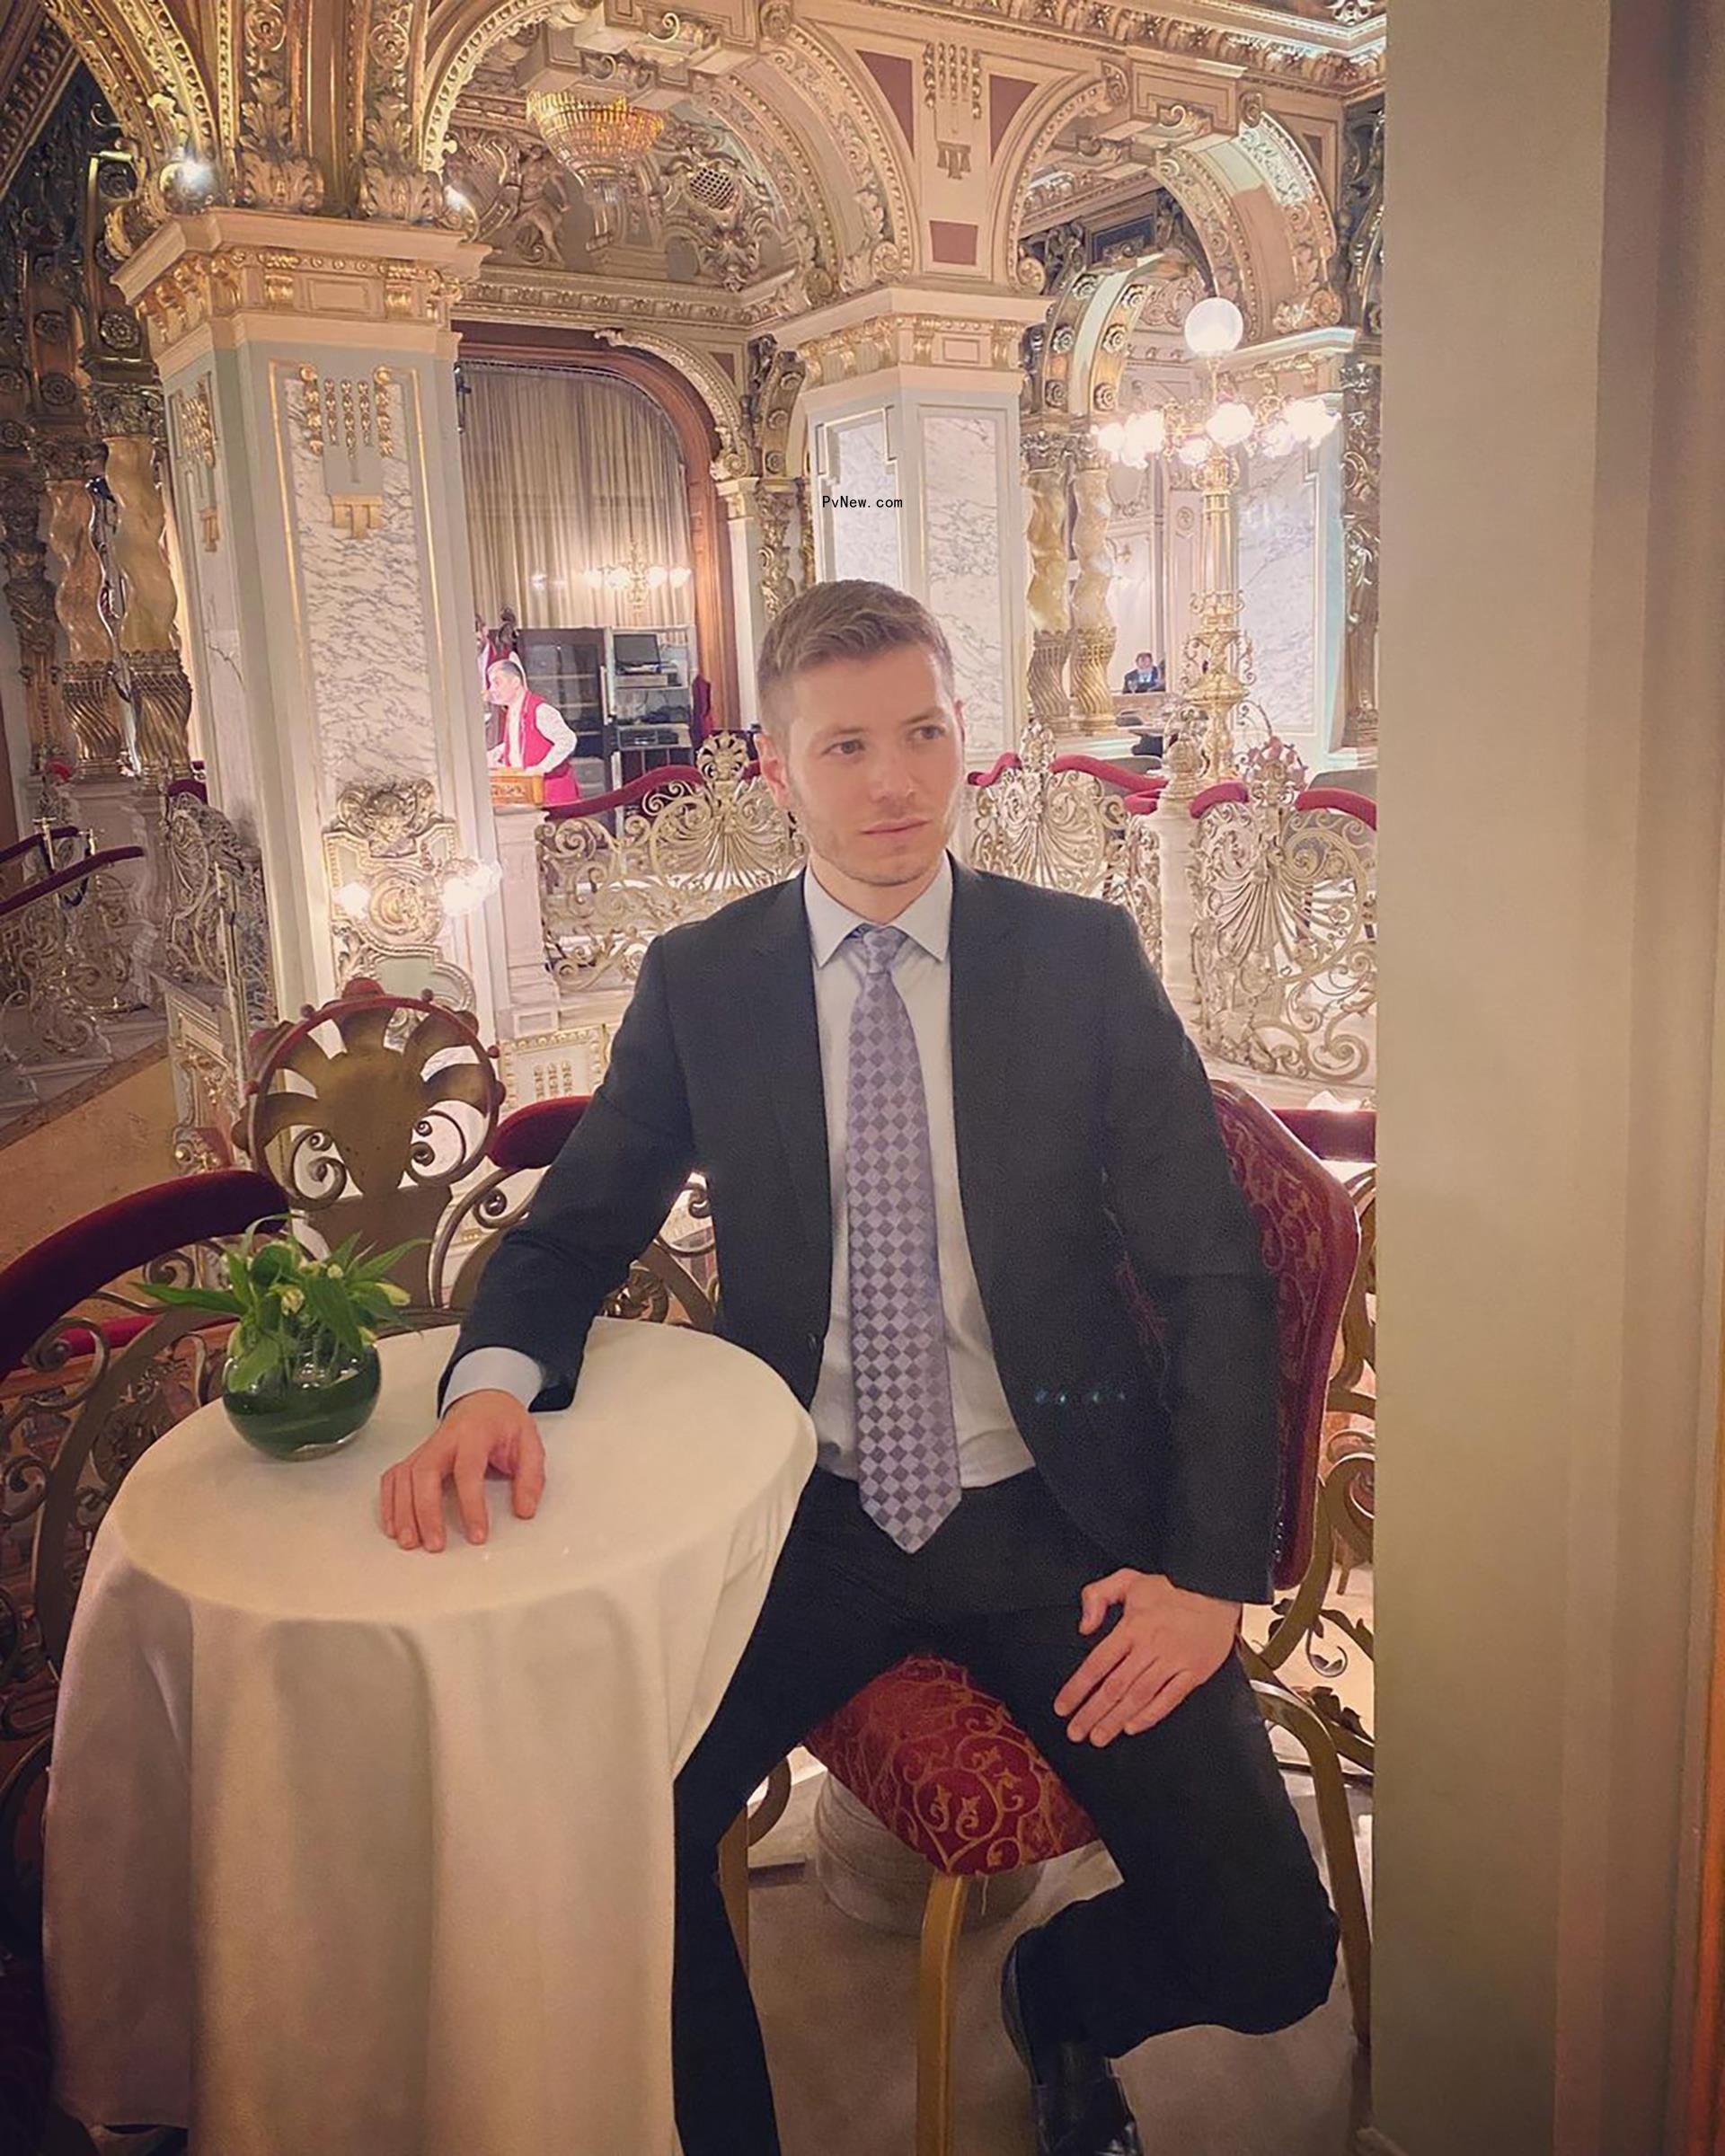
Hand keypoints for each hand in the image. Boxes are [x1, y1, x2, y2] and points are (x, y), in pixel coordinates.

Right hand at [378, 1389, 545, 1552]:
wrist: (485, 1401)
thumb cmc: (503, 1422)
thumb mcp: (530, 1442)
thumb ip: (531, 1477)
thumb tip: (525, 1510)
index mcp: (475, 1434)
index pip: (468, 1470)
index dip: (471, 1505)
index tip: (477, 1534)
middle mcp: (445, 1440)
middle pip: (425, 1473)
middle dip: (426, 1511)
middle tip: (434, 1544)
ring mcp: (426, 1448)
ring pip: (404, 1477)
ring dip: (403, 1512)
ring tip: (409, 1542)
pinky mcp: (416, 1456)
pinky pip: (394, 1477)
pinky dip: (389, 1501)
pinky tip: (393, 1524)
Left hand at [1054, 1570, 1239, 1746]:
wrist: (1217, 1590)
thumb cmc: (1171, 1588)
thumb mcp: (1128, 1579)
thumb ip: (1097, 1596)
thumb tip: (1084, 1627)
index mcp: (1132, 1626)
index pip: (1098, 1663)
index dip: (1078, 1688)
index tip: (1062, 1707)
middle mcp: (1151, 1646)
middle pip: (1116, 1686)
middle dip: (1092, 1713)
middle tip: (1075, 1733)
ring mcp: (1174, 1662)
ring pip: (1139, 1696)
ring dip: (1116, 1720)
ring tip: (1098, 1737)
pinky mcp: (1194, 1673)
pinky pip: (1170, 1699)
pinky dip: (1150, 1715)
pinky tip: (1132, 1727)